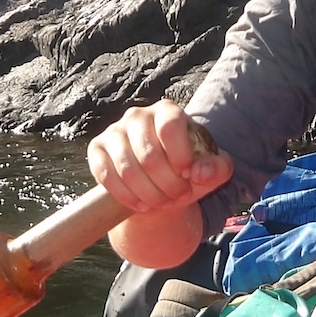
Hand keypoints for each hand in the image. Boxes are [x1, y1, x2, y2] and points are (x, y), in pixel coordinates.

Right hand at [87, 99, 232, 214]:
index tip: (188, 176)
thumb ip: (218, 168)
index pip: (170, 126)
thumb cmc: (188, 170)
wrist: (160, 182)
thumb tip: (200, 172)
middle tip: (179, 196)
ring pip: (128, 169)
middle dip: (167, 184)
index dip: (180, 155)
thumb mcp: (212, 169)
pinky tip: (142, 206)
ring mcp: (114, 131)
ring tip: (163, 203)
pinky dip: (126, 196)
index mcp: (168, 111)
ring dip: (149, 194)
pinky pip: (106, 176)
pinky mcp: (97, 149)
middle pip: (149, 155)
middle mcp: (138, 115)